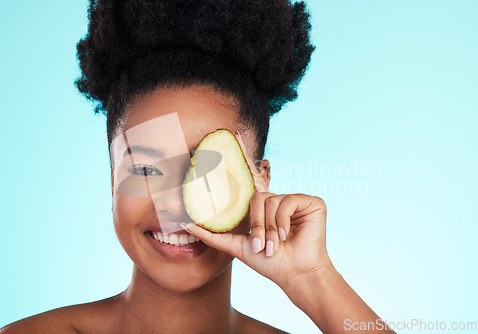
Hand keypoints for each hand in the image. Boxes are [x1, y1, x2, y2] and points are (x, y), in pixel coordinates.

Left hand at [181, 132, 330, 288]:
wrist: (294, 274)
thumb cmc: (268, 262)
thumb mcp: (237, 246)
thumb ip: (212, 235)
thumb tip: (186, 224)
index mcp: (263, 207)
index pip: (251, 177)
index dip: (243, 155)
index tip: (233, 133)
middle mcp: (278, 199)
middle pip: (257, 196)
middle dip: (256, 224)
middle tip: (259, 246)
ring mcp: (295, 199)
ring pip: (269, 201)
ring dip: (267, 228)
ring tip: (272, 247)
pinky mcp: (311, 202)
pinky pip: (286, 202)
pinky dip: (282, 221)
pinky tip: (286, 235)